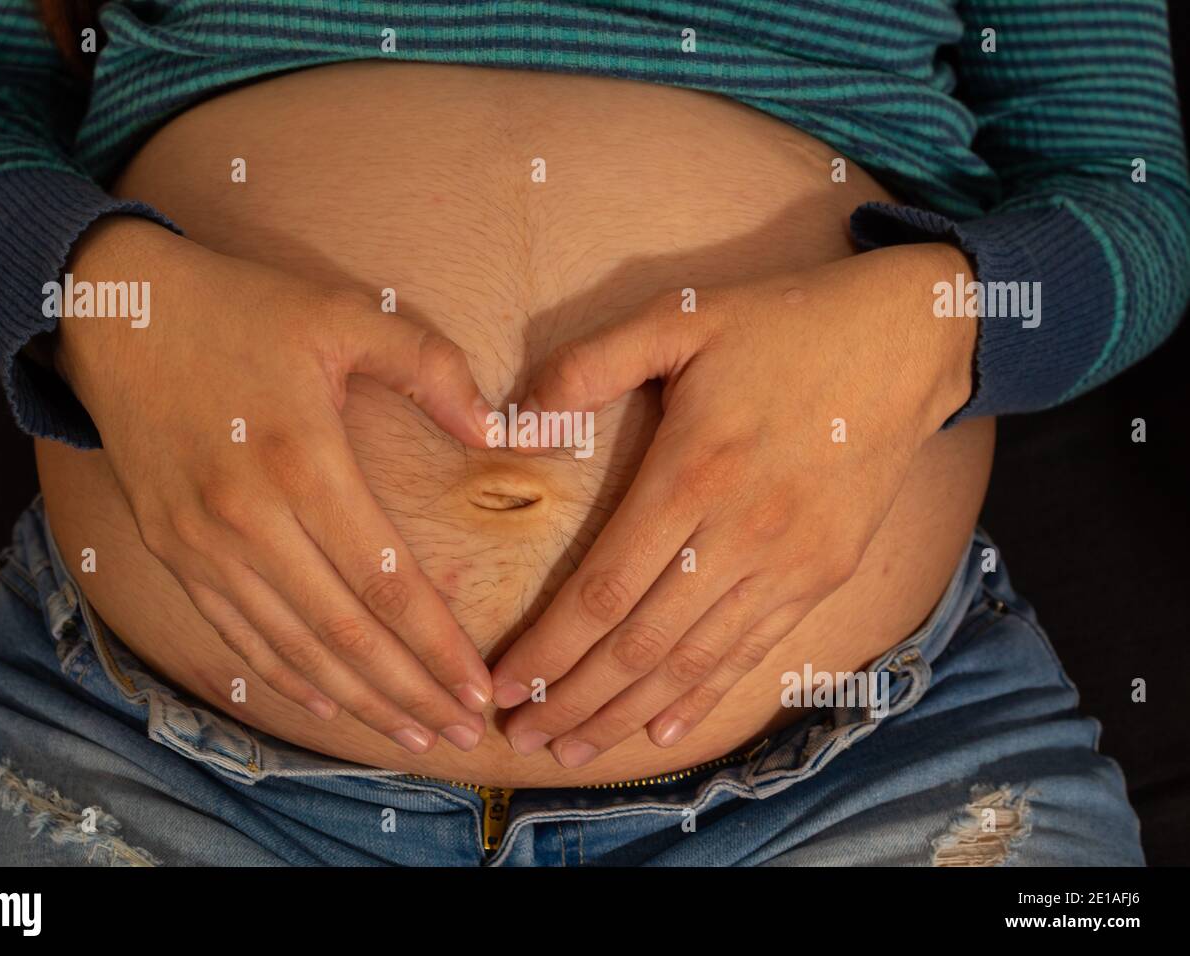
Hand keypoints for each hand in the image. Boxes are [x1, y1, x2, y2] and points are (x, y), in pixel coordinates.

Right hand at [55, 218, 495, 753]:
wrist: (115, 312)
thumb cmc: (241, 310)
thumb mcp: (343, 314)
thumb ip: (431, 368)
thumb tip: (497, 431)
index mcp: (304, 462)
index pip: (388, 582)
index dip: (438, 646)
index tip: (481, 691)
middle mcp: (250, 519)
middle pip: (346, 633)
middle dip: (411, 693)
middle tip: (463, 734)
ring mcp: (203, 544)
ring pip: (294, 647)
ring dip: (359, 700)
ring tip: (412, 734)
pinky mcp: (173, 550)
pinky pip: (239, 633)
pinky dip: (287, 676)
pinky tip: (329, 703)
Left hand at [491, 243, 976, 766]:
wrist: (912, 340)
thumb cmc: (783, 325)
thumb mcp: (681, 316)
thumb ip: (590, 364)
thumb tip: (512, 422)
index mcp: (693, 471)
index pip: (603, 589)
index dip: (548, 648)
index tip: (501, 684)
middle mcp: (740, 533)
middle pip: (639, 644)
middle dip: (570, 699)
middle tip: (516, 739)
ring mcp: (789, 563)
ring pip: (691, 661)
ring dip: (625, 713)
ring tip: (571, 747)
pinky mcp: (823, 574)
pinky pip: (751, 651)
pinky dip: (703, 696)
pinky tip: (662, 728)